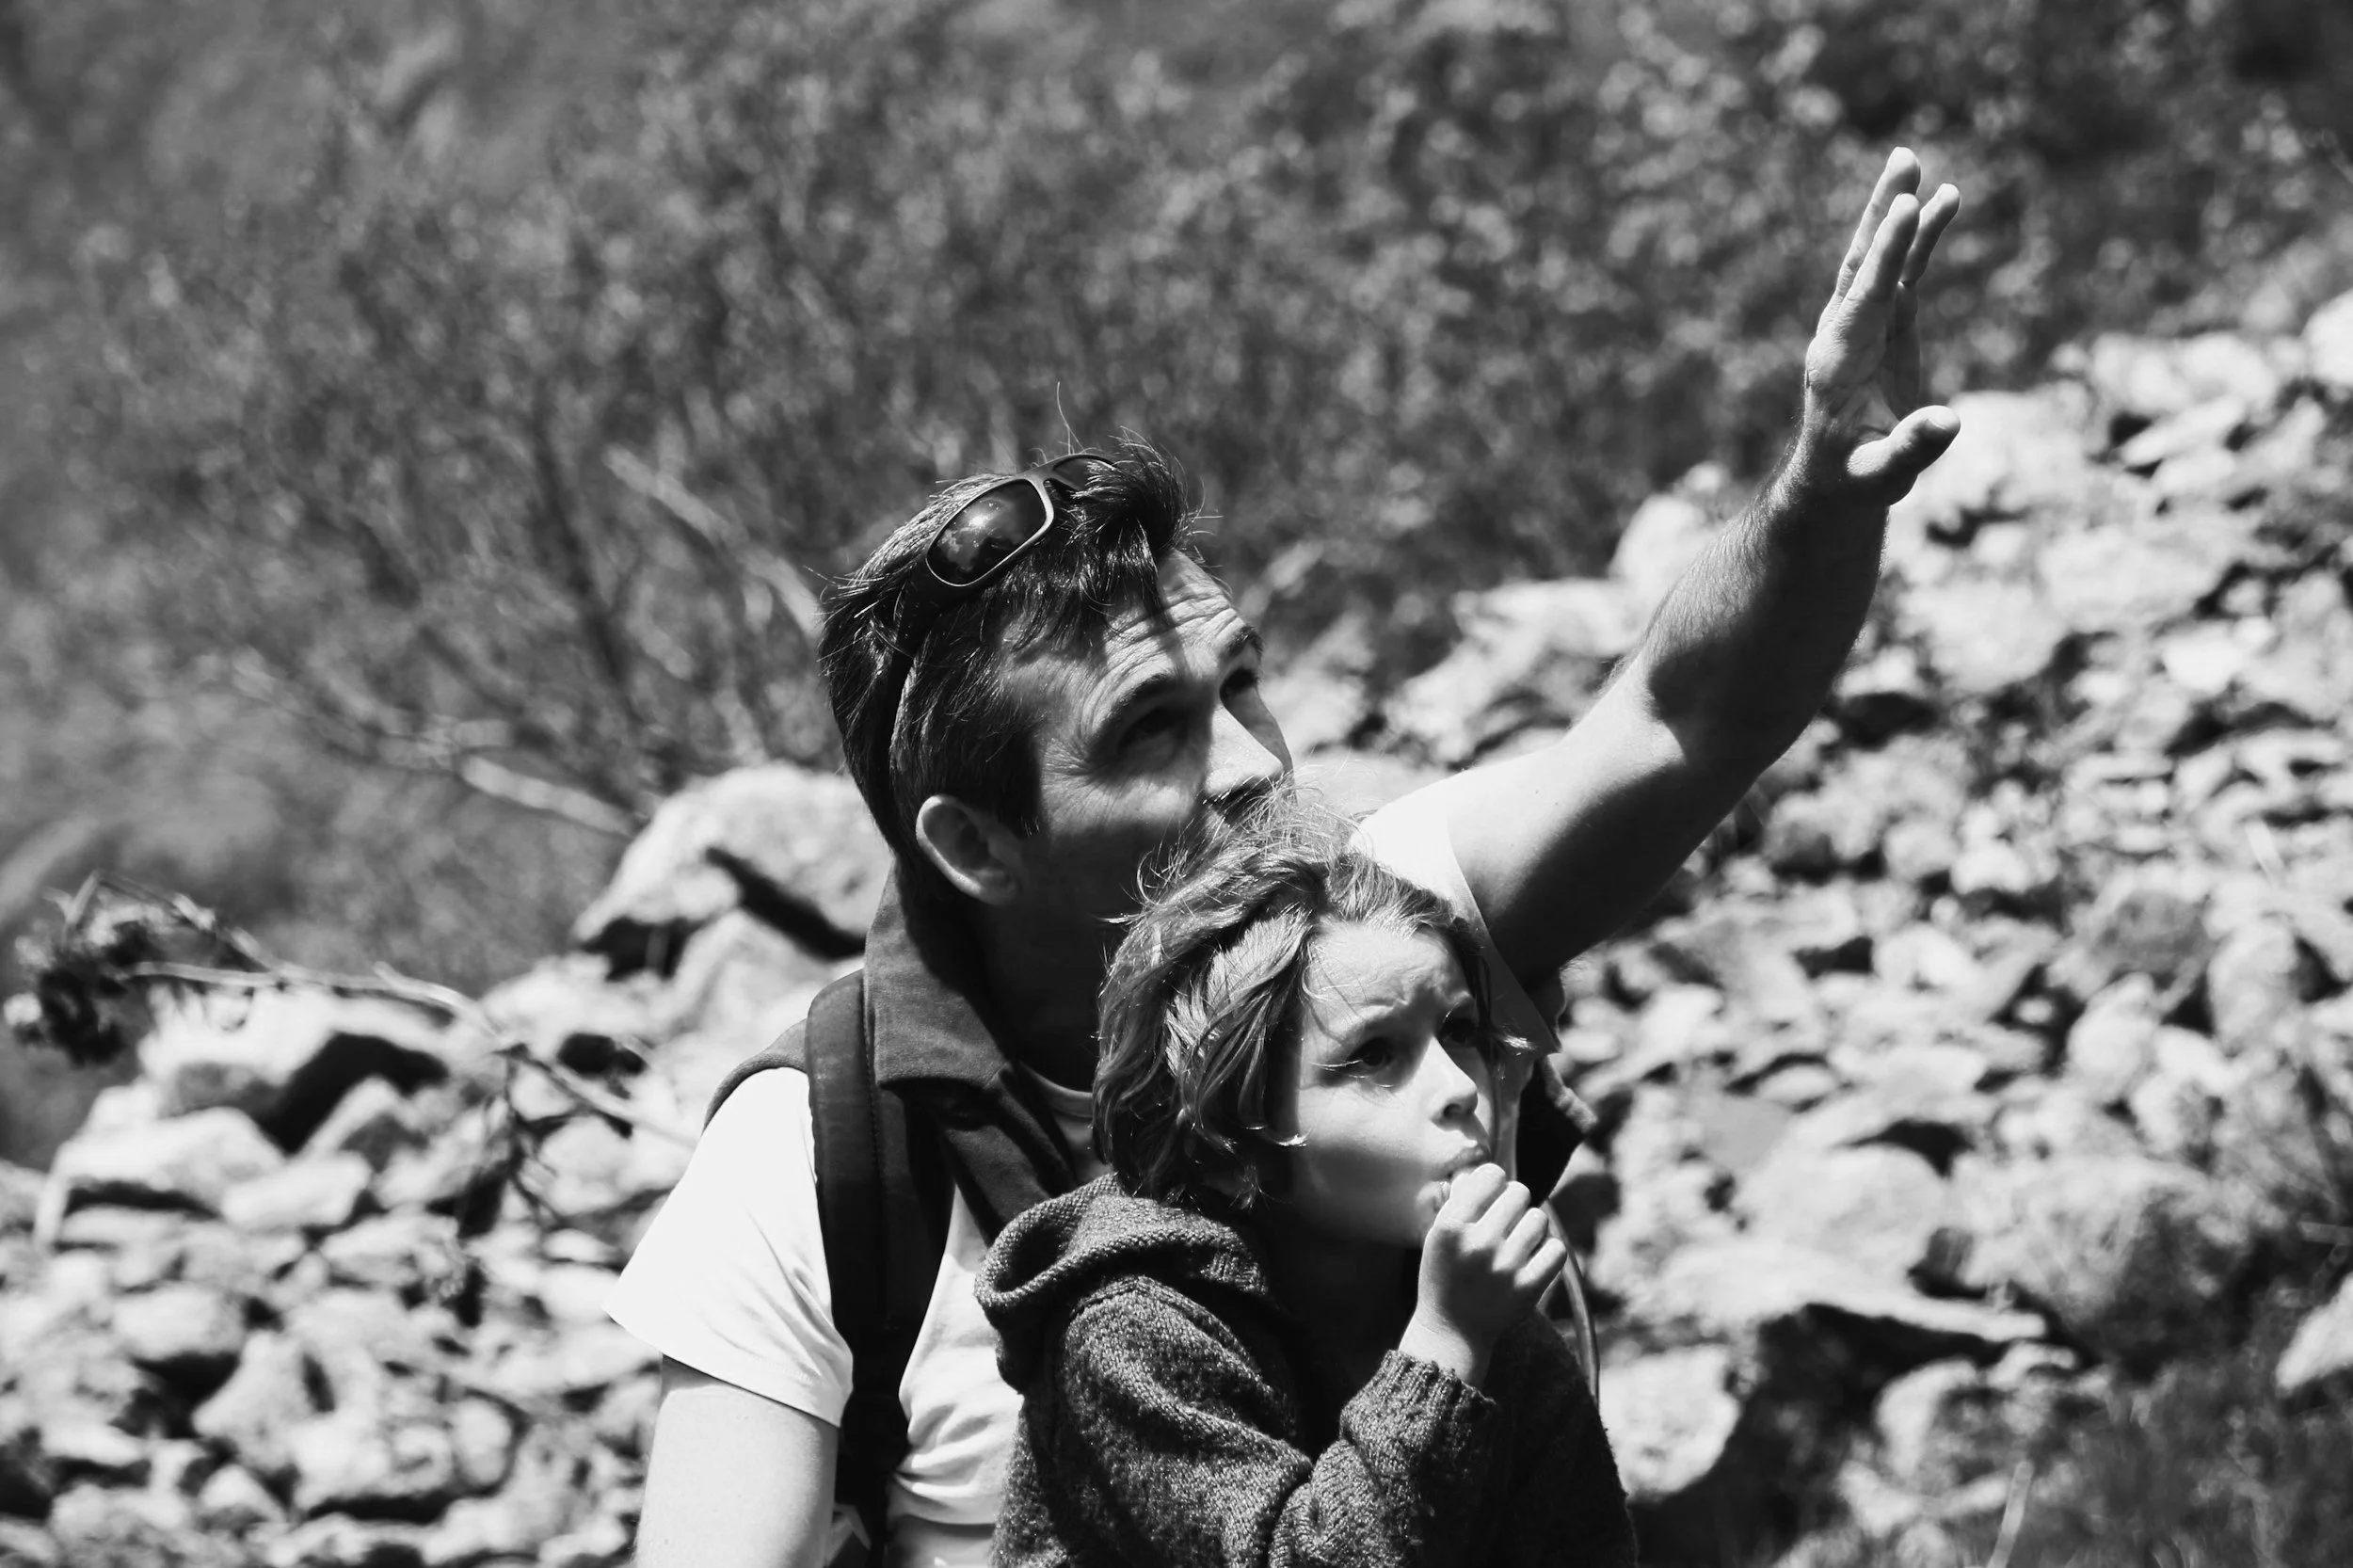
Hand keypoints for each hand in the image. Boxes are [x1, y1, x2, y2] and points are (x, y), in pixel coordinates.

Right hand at [1399, 1163, 1565, 1386]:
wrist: (1452, 1332)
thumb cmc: (1445, 1275)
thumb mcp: (1438, 1235)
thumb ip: (1461, 1200)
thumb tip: (1490, 1167)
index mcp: (1451, 1226)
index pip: (1491, 1174)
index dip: (1493, 1181)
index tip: (1490, 1195)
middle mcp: (1478, 1244)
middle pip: (1519, 1192)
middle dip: (1513, 1202)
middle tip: (1504, 1221)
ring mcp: (1506, 1267)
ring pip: (1539, 1219)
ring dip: (1530, 1227)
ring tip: (1516, 1243)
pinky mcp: (1529, 1288)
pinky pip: (1556, 1249)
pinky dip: (1547, 1251)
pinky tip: (1531, 1259)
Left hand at [1796, 147, 1962, 504]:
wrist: (1837, 478)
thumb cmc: (1854, 479)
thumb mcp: (1879, 475)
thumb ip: (1911, 449)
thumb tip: (1947, 421)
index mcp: (1836, 363)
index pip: (1863, 299)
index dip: (1884, 255)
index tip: (1904, 211)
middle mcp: (1845, 333)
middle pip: (1861, 263)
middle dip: (1881, 215)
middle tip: (1903, 162)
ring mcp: (1866, 324)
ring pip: (1879, 258)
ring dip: (1896, 212)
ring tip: (1911, 161)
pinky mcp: (1888, 325)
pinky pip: (1905, 272)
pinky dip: (1922, 239)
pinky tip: (1945, 200)